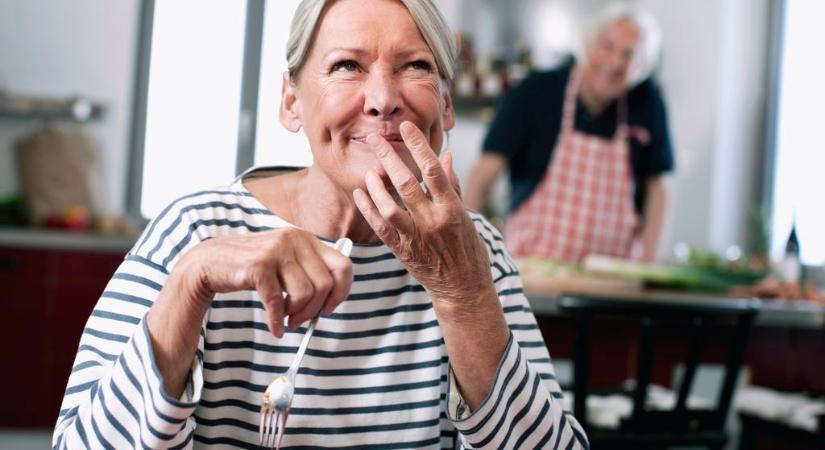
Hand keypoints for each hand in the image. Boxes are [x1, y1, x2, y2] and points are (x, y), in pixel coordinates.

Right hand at [173, 228, 352, 336]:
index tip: (329, 308)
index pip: (343, 265)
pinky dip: (277, 321)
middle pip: (325, 285)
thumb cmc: (252, 267)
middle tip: (300, 321)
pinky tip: (275, 328)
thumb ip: (308, 272)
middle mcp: (294, 240)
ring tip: (285, 318)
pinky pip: (277, 302)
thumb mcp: (285, 260)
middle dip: (315, 310)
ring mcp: (276, 251)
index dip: (341, 291)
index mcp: (306, 239)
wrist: (210, 261)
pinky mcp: (258, 266)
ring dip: (296, 315)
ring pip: (305, 294)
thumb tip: (331, 301)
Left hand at [353, 121, 495, 313]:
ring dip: (375, 185)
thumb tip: (445, 157)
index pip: (433, 170)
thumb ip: (452, 186)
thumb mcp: (466, 216)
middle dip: (389, 158)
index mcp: (452, 209)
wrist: (463, 289)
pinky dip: (368, 208)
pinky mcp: (402, 251)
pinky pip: (380, 227)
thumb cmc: (468, 250)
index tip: (407, 127)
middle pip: (406, 183)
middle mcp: (433, 222)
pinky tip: (361, 193)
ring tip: (369, 169)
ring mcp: (416, 237)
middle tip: (375, 138)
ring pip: (390, 206)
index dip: (419, 146)